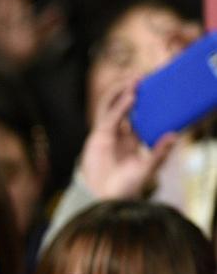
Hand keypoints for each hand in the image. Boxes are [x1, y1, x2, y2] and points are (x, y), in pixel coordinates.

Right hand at [77, 81, 177, 199]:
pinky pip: (109, 116)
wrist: (103, 198)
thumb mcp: (148, 169)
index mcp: (133, 139)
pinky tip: (130, 96)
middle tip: (145, 76)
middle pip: (124, 105)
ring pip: (113, 106)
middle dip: (132, 90)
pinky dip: (119, 105)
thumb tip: (175, 135)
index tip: (156, 86)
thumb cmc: (127, 187)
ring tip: (135, 79)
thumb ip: (160, 153)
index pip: (140, 114)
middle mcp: (121, 133)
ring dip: (122, 91)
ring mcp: (108, 134)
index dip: (145, 100)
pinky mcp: (98, 136)